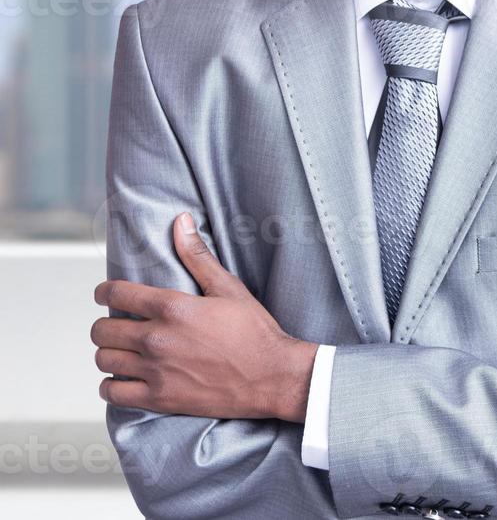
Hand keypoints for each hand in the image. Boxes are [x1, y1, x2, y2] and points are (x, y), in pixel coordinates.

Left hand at [91, 212, 316, 422]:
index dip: (104, 292)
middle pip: (101, 330)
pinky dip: (112, 385)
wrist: (272, 376)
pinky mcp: (159, 398)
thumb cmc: (254, 331)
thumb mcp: (229, 288)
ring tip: (124, 352)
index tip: (105, 295)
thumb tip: (180, 222)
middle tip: (119, 326)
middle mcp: (157, 338)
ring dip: (109, 354)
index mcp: (172, 308)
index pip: (116, 294)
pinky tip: (126, 378)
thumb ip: (198, 256)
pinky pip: (112, 392)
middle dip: (106, 325)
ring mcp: (156, 371)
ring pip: (104, 360)